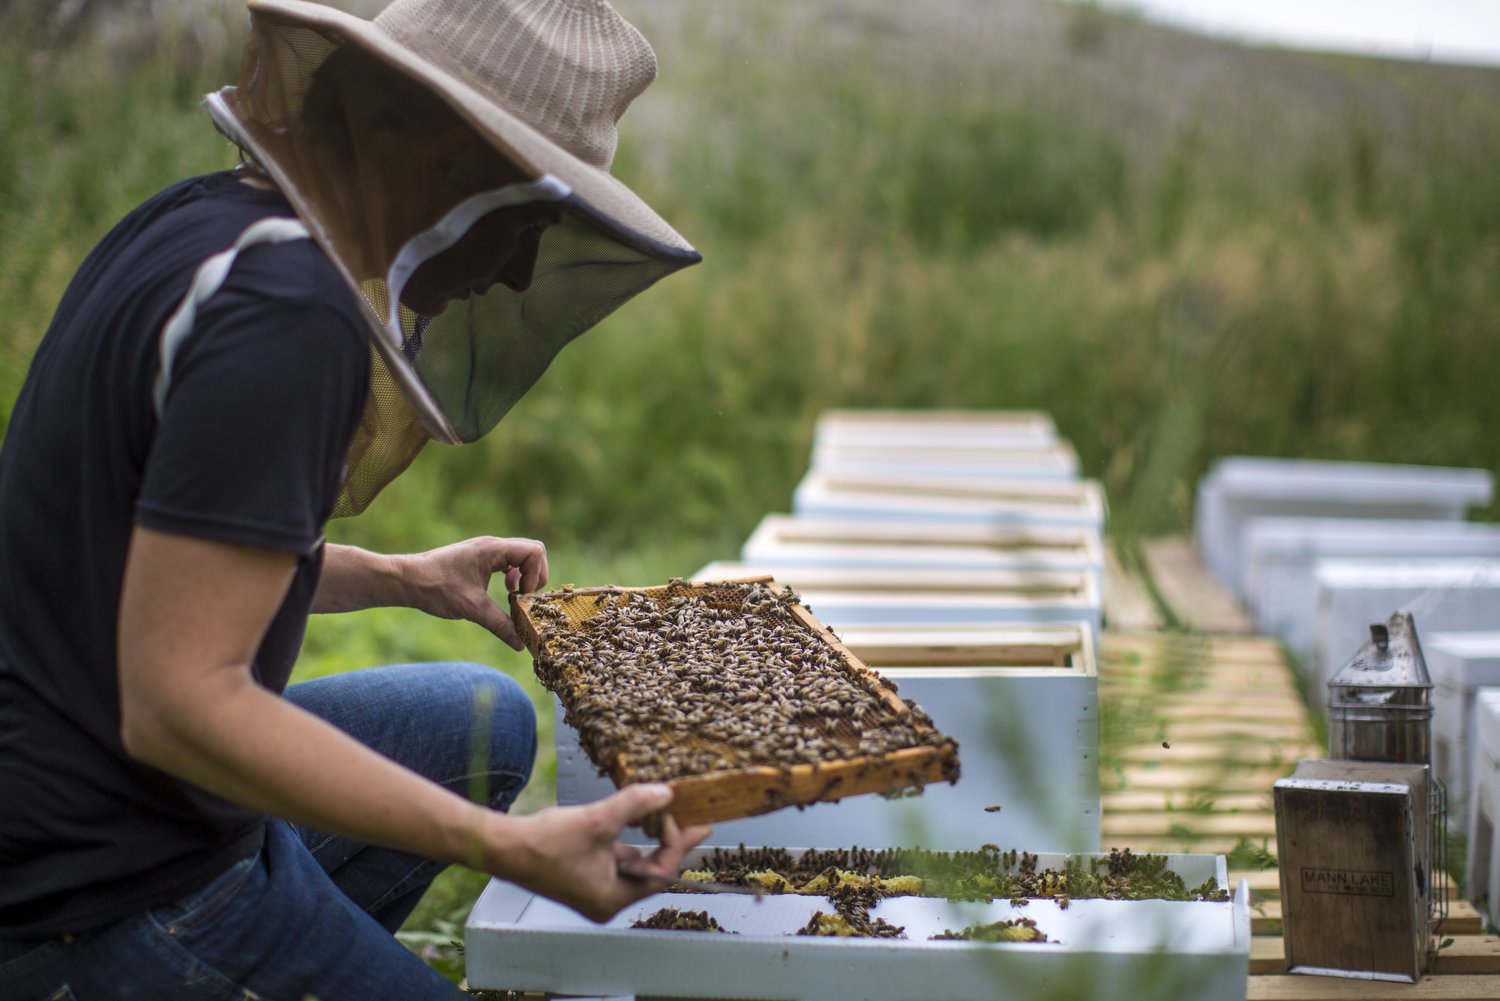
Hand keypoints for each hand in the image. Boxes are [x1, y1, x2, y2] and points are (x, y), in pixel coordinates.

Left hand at [397, 536, 546, 648]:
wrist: (406, 580)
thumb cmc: (436, 588)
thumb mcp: (471, 609)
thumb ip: (500, 625)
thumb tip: (520, 643)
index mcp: (493, 550)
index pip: (535, 552)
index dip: (536, 575)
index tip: (521, 596)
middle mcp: (492, 545)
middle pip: (533, 552)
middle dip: (535, 576)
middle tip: (522, 597)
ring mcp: (486, 550)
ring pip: (522, 556)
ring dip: (524, 576)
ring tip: (513, 595)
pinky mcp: (480, 558)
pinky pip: (508, 561)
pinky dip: (512, 576)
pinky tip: (502, 591)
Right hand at [486, 784, 711, 922]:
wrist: (503, 846)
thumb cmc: (544, 844)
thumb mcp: (598, 821)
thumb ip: (635, 804)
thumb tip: (666, 792)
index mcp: (612, 899)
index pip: (660, 873)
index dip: (673, 842)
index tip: (676, 815)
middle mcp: (606, 899)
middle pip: (652, 869)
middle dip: (668, 841)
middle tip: (694, 820)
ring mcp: (595, 886)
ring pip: (634, 860)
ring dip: (647, 836)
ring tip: (665, 811)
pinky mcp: (585, 872)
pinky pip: (616, 855)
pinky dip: (627, 835)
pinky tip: (635, 814)